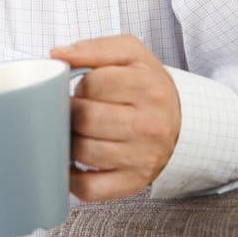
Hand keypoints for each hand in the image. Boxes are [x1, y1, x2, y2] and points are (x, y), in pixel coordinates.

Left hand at [50, 34, 180, 200]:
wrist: (180, 119)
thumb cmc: (146, 83)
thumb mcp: (129, 53)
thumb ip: (94, 48)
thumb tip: (57, 55)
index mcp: (147, 87)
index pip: (92, 84)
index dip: (78, 84)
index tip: (83, 88)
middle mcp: (149, 124)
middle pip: (86, 119)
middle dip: (70, 112)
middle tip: (74, 109)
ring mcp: (142, 157)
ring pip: (84, 152)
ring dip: (69, 140)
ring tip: (74, 130)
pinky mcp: (133, 182)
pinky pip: (90, 189)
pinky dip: (71, 178)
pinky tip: (71, 162)